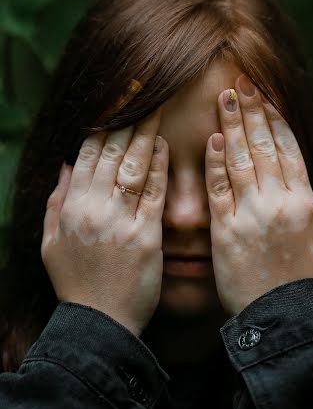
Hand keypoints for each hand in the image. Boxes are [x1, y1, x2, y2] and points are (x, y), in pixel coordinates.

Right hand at [41, 107, 167, 335]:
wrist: (100, 322)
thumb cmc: (75, 282)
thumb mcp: (52, 243)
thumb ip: (57, 202)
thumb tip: (64, 166)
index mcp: (72, 206)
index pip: (87, 153)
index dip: (101, 123)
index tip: (114, 99)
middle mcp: (95, 207)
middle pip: (112, 151)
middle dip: (127, 115)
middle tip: (140, 85)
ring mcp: (122, 220)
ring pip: (133, 165)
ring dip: (146, 130)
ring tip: (158, 102)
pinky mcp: (147, 236)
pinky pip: (153, 193)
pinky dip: (158, 166)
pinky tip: (164, 144)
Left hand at [205, 74, 312, 315]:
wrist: (281, 318)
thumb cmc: (309, 279)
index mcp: (304, 202)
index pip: (289, 149)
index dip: (276, 119)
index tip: (265, 96)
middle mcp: (276, 202)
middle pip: (263, 147)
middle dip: (252, 111)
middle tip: (240, 83)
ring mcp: (249, 215)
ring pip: (240, 161)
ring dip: (232, 127)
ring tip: (224, 99)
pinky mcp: (224, 231)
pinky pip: (218, 190)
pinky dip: (214, 164)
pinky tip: (211, 140)